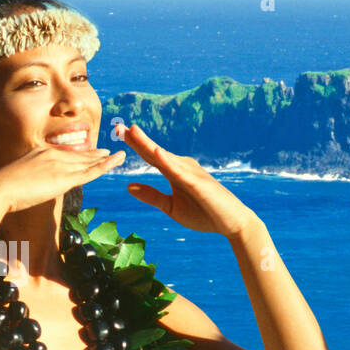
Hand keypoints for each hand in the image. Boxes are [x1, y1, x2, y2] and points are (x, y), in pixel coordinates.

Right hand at [0, 144, 125, 214]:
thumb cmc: (2, 189)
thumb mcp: (19, 179)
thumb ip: (31, 179)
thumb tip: (34, 186)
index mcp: (41, 153)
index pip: (66, 154)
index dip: (80, 154)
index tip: (90, 152)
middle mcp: (52, 155)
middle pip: (80, 156)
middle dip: (96, 154)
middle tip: (110, 152)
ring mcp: (59, 165)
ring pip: (88, 162)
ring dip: (105, 158)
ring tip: (119, 155)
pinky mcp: (64, 178)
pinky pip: (90, 171)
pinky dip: (105, 165)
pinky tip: (115, 161)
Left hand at [120, 124, 256, 237]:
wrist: (232, 223)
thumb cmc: (204, 214)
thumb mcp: (172, 207)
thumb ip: (152, 196)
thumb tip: (128, 186)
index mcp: (174, 172)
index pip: (150, 156)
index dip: (135, 144)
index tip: (118, 132)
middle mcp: (182, 167)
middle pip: (155, 151)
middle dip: (137, 139)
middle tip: (118, 126)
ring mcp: (191, 173)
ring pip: (165, 157)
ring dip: (148, 144)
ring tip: (133, 131)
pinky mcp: (199, 184)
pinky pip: (181, 172)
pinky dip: (168, 161)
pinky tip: (156, 152)